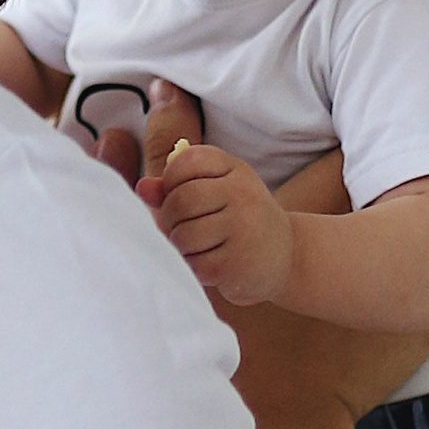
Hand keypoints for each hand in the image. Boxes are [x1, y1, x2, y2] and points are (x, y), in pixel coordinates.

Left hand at [143, 141, 296, 304]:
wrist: (287, 256)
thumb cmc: (239, 219)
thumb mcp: (215, 193)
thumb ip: (175, 187)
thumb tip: (142, 188)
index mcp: (235, 169)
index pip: (186, 161)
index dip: (170, 181)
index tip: (177, 196)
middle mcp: (243, 193)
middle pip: (180, 200)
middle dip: (168, 219)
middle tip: (177, 229)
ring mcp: (243, 228)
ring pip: (183, 235)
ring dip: (180, 246)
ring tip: (196, 247)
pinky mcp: (237, 263)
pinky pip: (195, 263)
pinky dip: (194, 267)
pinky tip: (210, 263)